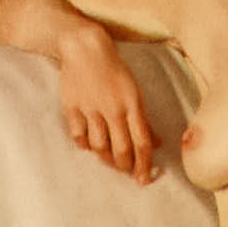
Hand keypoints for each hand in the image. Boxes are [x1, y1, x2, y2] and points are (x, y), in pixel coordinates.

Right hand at [51, 45, 159, 179]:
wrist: (84, 47)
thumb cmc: (113, 68)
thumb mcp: (134, 90)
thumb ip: (142, 118)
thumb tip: (155, 143)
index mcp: (132, 104)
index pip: (141, 142)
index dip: (144, 165)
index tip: (144, 180)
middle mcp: (112, 109)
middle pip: (121, 149)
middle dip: (125, 166)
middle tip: (126, 171)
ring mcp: (91, 108)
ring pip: (99, 147)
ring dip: (106, 159)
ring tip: (109, 160)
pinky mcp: (72, 107)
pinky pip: (78, 136)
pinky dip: (84, 145)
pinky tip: (89, 145)